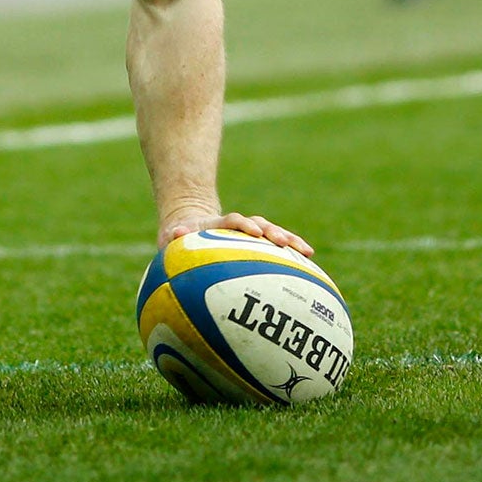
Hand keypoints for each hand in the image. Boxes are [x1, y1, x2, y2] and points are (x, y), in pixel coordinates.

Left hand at [158, 210, 313, 257]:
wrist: (192, 227)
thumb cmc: (180, 239)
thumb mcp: (172, 236)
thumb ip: (173, 235)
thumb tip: (174, 233)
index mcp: (218, 225)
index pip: (232, 221)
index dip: (243, 224)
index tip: (254, 231)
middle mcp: (237, 227)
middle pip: (259, 224)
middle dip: (272, 231)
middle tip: (283, 241)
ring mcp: (249, 235)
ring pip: (272, 234)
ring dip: (287, 241)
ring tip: (305, 251)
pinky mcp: (256, 244)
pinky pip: (276, 248)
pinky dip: (291, 251)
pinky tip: (308, 260)